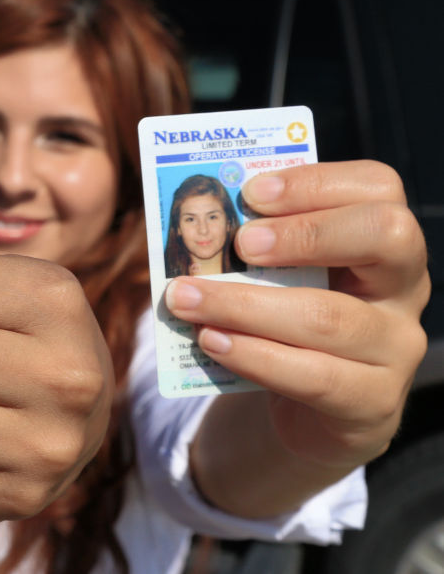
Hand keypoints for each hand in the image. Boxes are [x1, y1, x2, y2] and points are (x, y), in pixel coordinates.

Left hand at [167, 161, 428, 514]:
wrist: (311, 408)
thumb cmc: (286, 318)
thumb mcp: (278, 274)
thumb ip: (256, 245)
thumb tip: (200, 222)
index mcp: (382, 236)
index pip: (377, 187)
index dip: (316, 182)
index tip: (251, 192)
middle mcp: (404, 285)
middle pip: (384, 236)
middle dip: (306, 234)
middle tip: (240, 243)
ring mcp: (397, 345)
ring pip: (330, 318)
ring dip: (244, 306)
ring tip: (186, 299)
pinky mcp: (374, 401)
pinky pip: (315, 376)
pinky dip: (254, 356)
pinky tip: (210, 342)